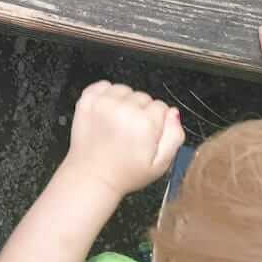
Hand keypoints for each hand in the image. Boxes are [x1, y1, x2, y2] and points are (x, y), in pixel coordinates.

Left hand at [62, 81, 183, 197]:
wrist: (92, 177)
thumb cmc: (126, 173)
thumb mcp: (160, 164)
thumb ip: (174, 136)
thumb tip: (173, 113)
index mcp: (144, 123)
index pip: (161, 106)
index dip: (157, 122)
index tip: (147, 134)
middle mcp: (124, 109)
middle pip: (143, 96)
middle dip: (141, 111)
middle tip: (131, 132)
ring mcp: (103, 102)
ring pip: (125, 90)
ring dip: (124, 102)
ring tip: (118, 123)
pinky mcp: (87, 100)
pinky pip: (103, 85)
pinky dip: (106, 95)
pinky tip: (107, 113)